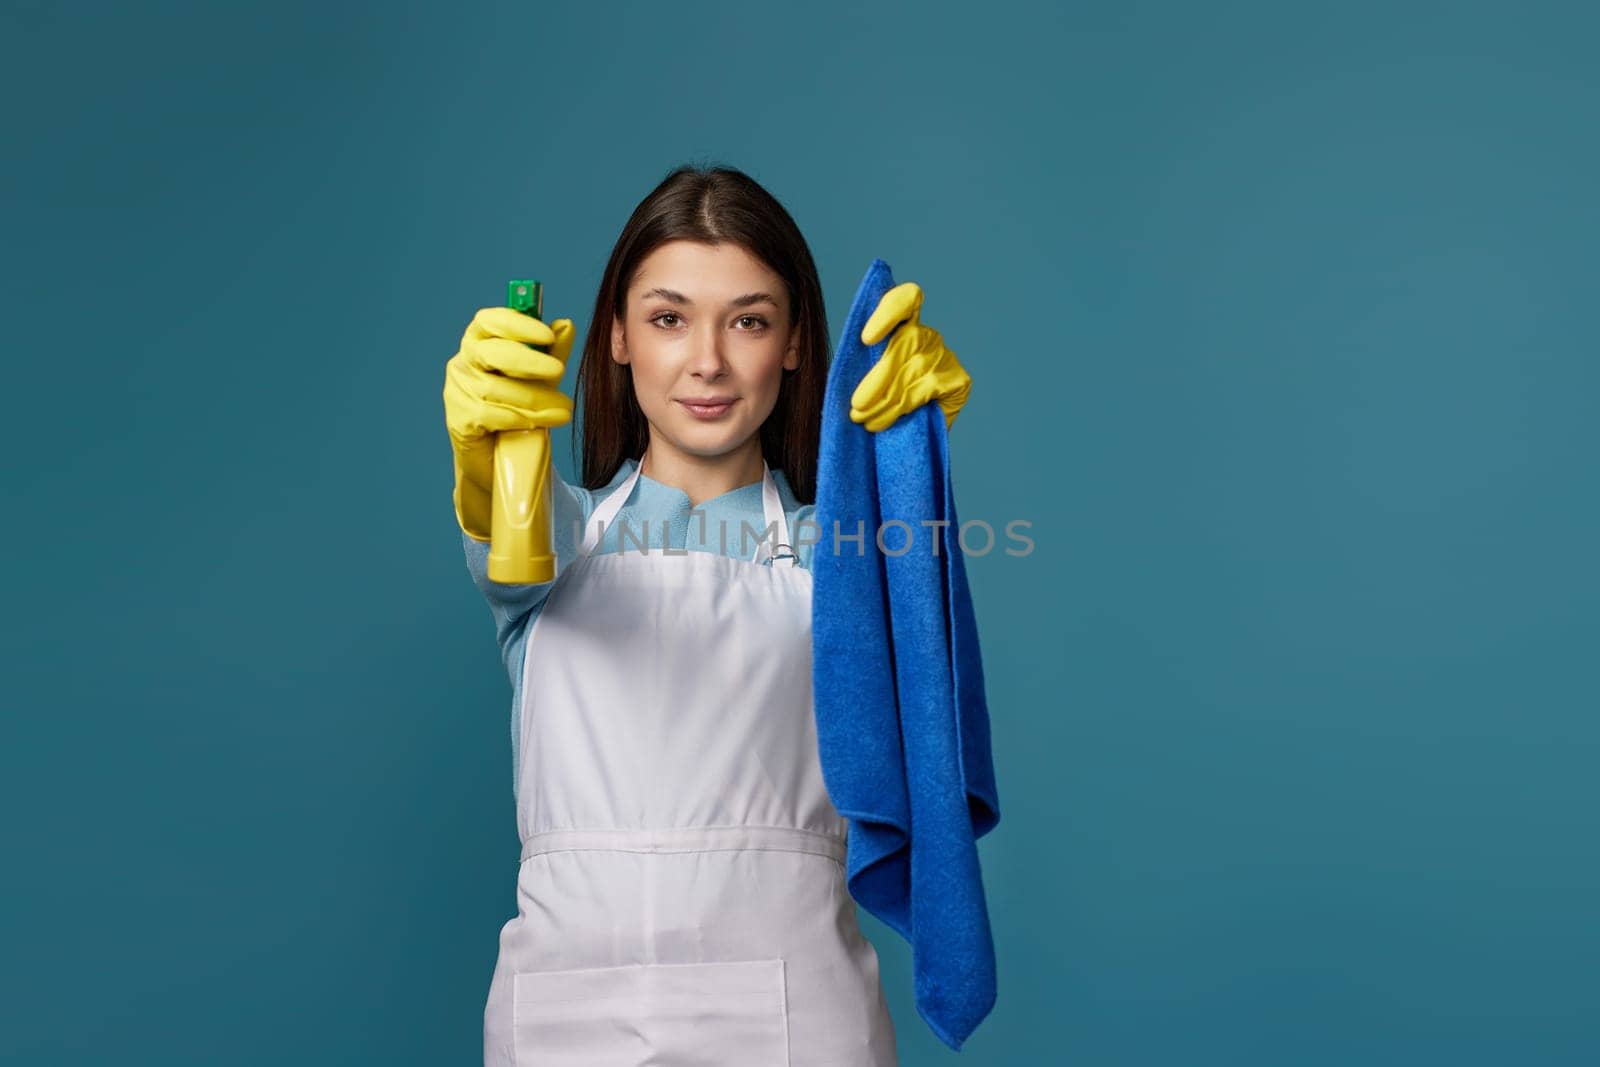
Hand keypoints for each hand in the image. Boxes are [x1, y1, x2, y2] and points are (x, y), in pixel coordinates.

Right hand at [442, 307, 575, 539]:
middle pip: (492, 353)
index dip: (517, 324)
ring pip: (497, 389)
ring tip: (564, 408)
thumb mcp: (541, 378)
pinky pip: (491, 415)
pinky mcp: (459, 420)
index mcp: (480, 342)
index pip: (490, 321)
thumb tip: (566, 325)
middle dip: (529, 361)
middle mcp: (463, 362)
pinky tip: (546, 422)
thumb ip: (552, 352)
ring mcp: (457, 391)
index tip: (548, 335)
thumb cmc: (517, 409)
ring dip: (536, 398)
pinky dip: (523, 418)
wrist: (500, 459)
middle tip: (560, 371)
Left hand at [850, 281, 970, 432]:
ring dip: (884, 400)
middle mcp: (927, 335)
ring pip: (912, 371)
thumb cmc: (880, 400)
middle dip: (877, 378)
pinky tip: (882, 421)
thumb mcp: (865, 377)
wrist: (910, 434)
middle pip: (906, 342)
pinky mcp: (959, 379)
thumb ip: (859, 364)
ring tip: (863, 419)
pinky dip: (900, 408)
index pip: (906, 299)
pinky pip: (925, 390)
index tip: (866, 339)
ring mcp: (945, 355)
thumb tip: (838, 369)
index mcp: (903, 324)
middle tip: (856, 407)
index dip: (888, 312)